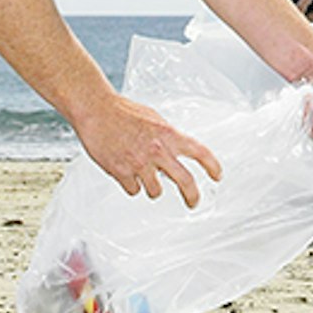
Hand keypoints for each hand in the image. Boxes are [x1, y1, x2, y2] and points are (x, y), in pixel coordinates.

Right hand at [77, 93, 221, 205]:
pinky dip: (131, 185)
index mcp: (168, 134)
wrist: (95, 110)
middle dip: (192, 196)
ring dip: (152, 188)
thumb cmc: (122, 111)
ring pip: (156, 191)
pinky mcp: (121, 172)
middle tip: (193, 202)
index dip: (212, 166)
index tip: (217, 175)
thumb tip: (176, 151)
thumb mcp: (153, 119)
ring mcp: (139, 163)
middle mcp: (157, 150)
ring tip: (143, 175)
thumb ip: (167, 137)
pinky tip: (125, 172)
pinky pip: (133, 190)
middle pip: (185, 181)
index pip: (199, 152)